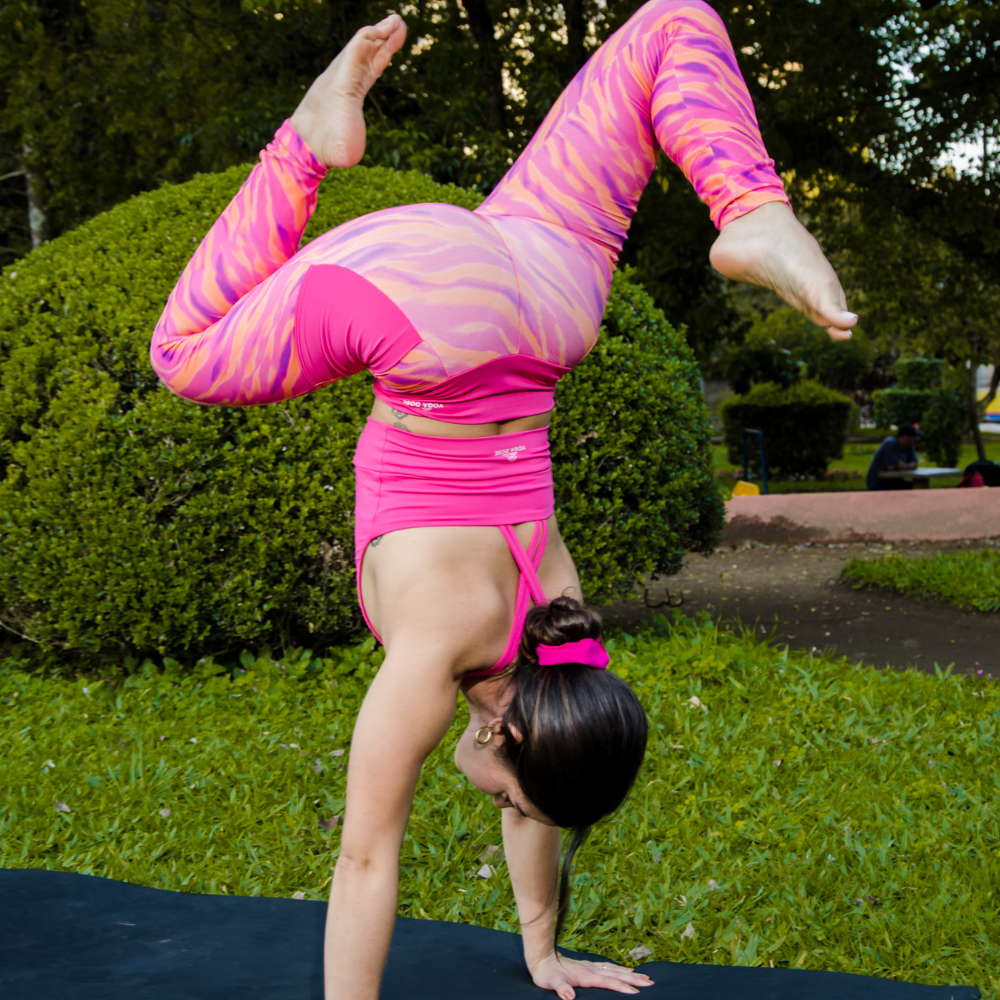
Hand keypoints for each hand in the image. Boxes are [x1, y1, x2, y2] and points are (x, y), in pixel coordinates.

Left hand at [530, 952, 653, 998]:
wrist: (541, 957)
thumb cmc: (546, 974)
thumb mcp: (551, 983)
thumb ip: (561, 989)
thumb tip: (569, 996)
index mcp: (586, 975)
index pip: (608, 982)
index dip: (622, 987)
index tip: (637, 992)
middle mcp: (591, 969)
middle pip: (616, 974)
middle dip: (633, 979)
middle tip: (650, 982)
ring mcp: (590, 967)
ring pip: (614, 970)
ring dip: (629, 973)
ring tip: (643, 976)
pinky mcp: (587, 966)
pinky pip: (608, 968)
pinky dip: (619, 969)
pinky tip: (624, 970)